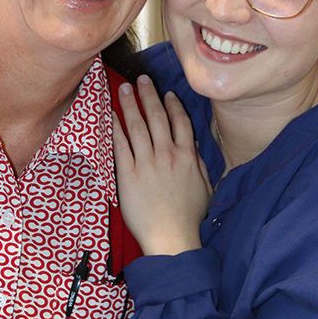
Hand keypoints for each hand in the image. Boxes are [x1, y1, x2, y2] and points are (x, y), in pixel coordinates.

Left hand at [113, 75, 211, 255]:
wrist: (172, 239)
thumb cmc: (189, 218)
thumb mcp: (205, 188)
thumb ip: (200, 165)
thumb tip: (194, 149)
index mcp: (187, 157)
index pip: (180, 122)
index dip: (173, 105)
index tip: (168, 93)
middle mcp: (167, 155)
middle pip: (157, 117)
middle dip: (149, 95)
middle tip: (141, 79)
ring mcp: (147, 163)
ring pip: (138, 125)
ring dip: (131, 104)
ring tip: (124, 88)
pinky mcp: (128, 175)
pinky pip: (120, 145)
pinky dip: (115, 128)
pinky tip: (111, 115)